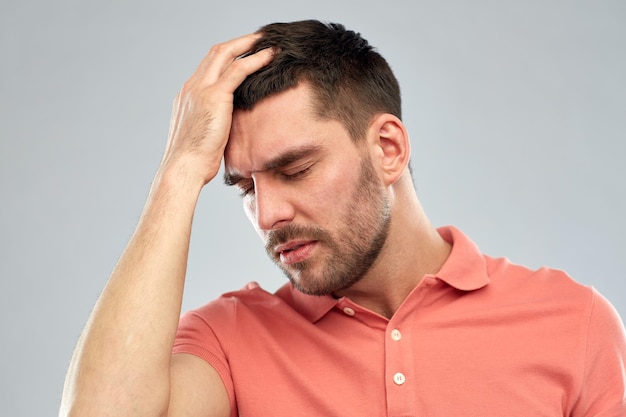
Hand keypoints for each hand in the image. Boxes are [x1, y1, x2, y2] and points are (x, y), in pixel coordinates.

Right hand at [159, 33, 272, 186]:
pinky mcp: (214, 97)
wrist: (183, 168)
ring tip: (267, 42)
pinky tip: (270, 56)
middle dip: (238, 43)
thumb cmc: (193, 162)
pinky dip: (256, 60)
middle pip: (215, 53)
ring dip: (248, 44)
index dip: (227, 56)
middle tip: (258, 39)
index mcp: (187, 96)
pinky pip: (238, 70)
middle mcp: (192, 87)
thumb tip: (227, 131)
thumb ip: (212, 125)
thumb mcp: (202, 137)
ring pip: (225, 54)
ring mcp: (201, 89)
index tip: (243, 54)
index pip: (208, 66)